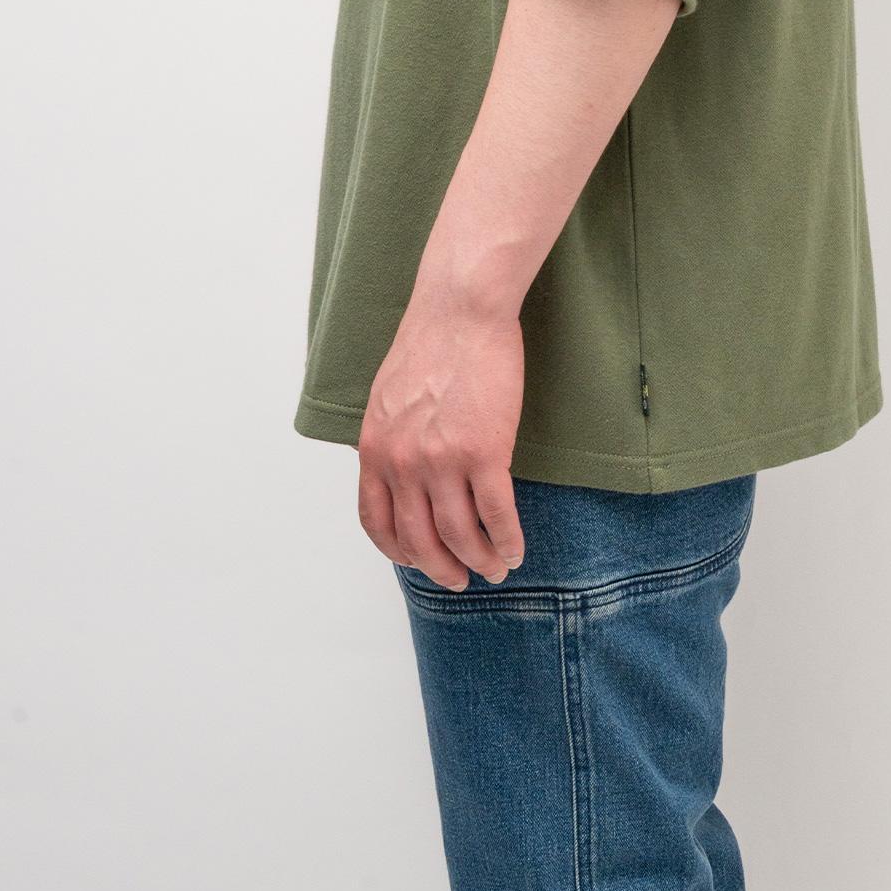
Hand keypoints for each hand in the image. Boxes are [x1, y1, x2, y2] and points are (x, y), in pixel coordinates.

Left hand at [356, 276, 525, 589]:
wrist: (461, 310)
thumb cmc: (431, 342)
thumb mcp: (388, 397)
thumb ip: (392, 439)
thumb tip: (402, 471)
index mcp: (375, 449)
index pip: (377, 522)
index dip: (399, 551)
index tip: (417, 560)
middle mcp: (402, 463)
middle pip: (420, 540)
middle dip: (442, 569)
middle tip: (460, 580)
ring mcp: (442, 460)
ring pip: (461, 536)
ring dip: (480, 561)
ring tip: (496, 568)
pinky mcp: (484, 452)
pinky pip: (496, 514)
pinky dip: (508, 539)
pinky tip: (516, 548)